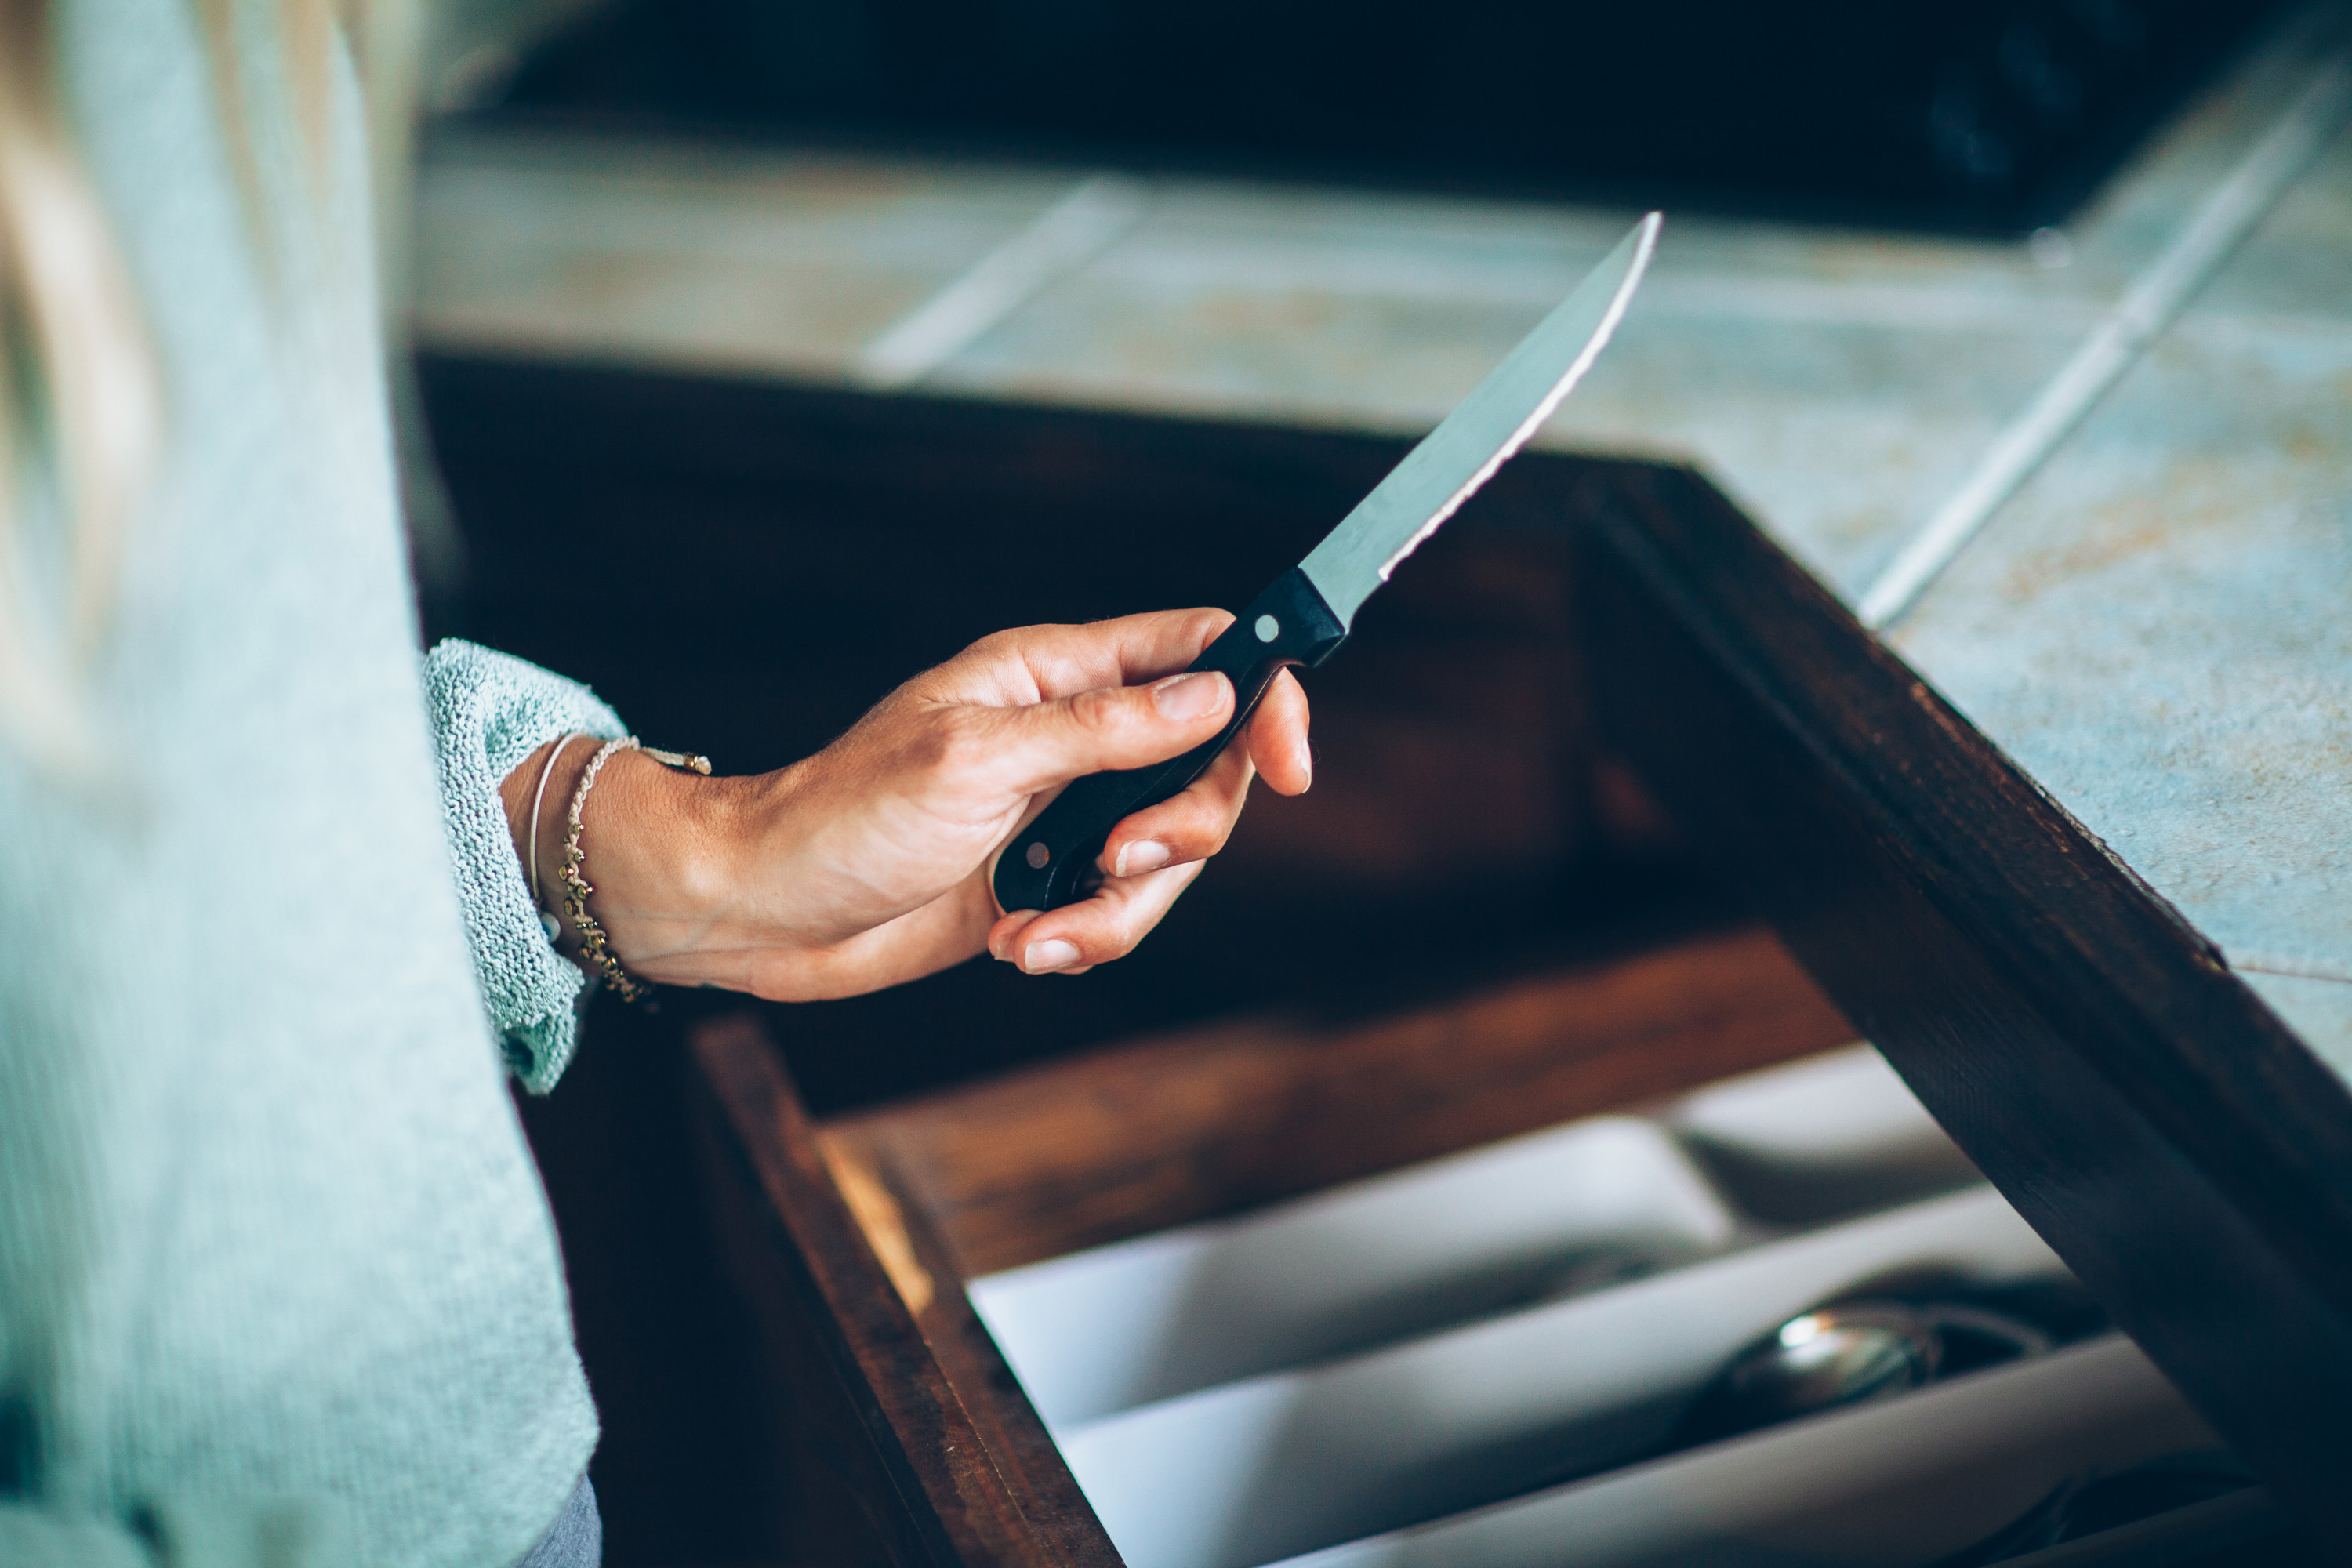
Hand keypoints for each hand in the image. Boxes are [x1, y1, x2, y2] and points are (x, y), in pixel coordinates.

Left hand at [501, 609, 1311, 1000]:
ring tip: (1037, 928)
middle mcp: (1071, 736)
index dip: (1262, 695)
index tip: (1286, 763)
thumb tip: (1216, 696)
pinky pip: (1116, 913)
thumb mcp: (978, 761)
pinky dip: (1080, 938)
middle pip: (1205, 769)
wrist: (765, 909)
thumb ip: (1103, 731)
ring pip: (1168, 859)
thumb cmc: (844, 816)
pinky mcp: (1045, 880)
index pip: (1199, 649)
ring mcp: (1062, 812)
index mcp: (1054, 673)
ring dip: (1117, 909)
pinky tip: (1017, 943)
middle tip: (1120, 861)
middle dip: (1181, 833)